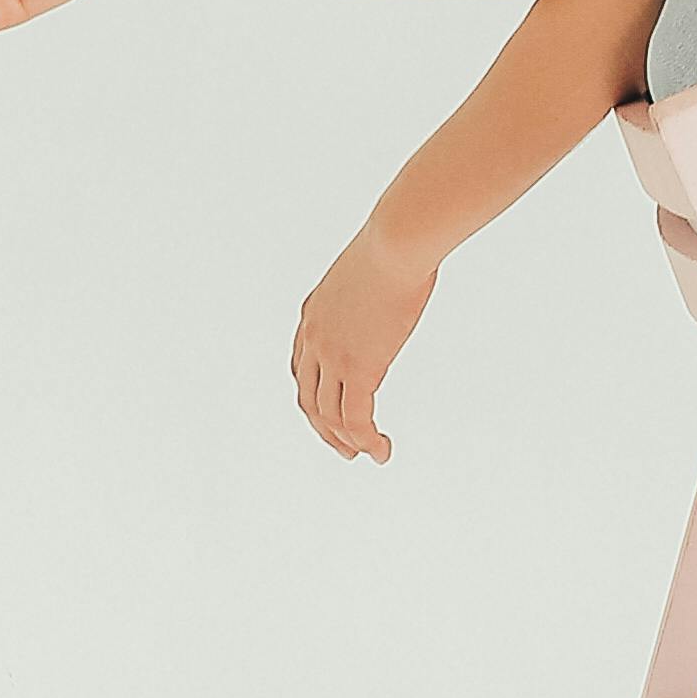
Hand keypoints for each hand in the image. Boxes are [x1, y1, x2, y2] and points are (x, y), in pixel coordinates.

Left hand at [293, 219, 436, 463]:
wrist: (395, 243)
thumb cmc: (395, 243)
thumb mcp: (370, 268)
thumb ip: (371, 286)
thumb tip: (396, 280)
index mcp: (312, 314)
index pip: (300, 368)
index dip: (313, 396)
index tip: (329, 413)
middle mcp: (314, 339)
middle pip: (308, 398)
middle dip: (325, 429)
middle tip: (345, 449)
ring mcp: (333, 356)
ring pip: (330, 416)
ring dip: (348, 442)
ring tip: (368, 454)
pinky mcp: (358, 368)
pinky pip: (356, 419)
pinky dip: (367, 441)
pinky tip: (382, 450)